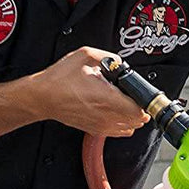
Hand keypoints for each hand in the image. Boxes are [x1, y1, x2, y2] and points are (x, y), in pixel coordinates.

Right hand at [23, 47, 150, 136]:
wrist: (43, 97)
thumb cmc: (60, 79)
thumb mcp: (85, 56)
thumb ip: (109, 57)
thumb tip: (121, 63)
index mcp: (107, 97)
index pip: (139, 109)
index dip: (145, 101)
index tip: (143, 94)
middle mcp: (106, 115)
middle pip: (138, 120)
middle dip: (141, 108)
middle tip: (135, 97)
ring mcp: (102, 126)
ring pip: (131, 128)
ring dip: (134, 117)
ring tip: (127, 104)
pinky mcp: (96, 130)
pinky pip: (120, 132)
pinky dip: (124, 124)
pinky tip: (118, 113)